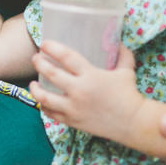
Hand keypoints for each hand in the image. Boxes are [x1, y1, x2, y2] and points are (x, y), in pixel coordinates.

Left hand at [29, 41, 144, 142]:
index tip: (44, 44)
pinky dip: (44, 106)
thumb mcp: (126, 70)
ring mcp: (73, 108)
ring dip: (35, 89)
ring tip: (33, 83)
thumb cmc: (129, 95)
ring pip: (44, 97)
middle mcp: (79, 91)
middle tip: (35, 58)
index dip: (53, 48)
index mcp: (91, 75)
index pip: (66, 57)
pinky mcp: (72, 121)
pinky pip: (51, 113)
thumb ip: (122, 54)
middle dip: (39, 64)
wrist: (132, 122)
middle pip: (51, 74)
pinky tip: (42, 101)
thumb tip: (118, 42)